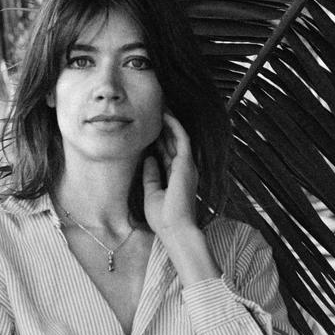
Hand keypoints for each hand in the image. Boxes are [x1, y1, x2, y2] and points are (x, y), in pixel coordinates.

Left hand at [142, 113, 198, 236]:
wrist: (175, 229)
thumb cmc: (163, 218)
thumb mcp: (151, 192)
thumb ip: (151, 174)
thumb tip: (148, 157)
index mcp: (175, 177)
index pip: (167, 152)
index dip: (159, 138)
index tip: (149, 126)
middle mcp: (183, 169)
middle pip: (173, 142)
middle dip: (164, 126)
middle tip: (155, 109)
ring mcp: (187, 166)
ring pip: (179, 137)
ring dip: (170, 121)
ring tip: (161, 106)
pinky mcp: (187, 164)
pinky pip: (182, 139)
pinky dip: (174, 126)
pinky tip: (166, 115)